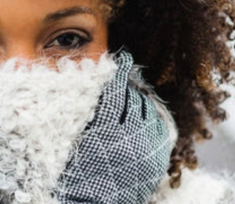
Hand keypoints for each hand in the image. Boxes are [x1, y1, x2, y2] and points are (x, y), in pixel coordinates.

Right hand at [56, 51, 172, 203]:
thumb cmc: (77, 176)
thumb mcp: (75, 140)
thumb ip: (87, 113)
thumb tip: (99, 85)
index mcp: (107, 133)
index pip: (115, 92)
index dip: (118, 72)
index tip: (121, 58)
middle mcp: (131, 140)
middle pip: (134, 99)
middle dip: (127, 87)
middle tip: (121, 80)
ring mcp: (148, 151)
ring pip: (148, 112)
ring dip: (139, 101)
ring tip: (130, 99)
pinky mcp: (158, 161)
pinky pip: (159, 129)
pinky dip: (151, 118)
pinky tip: (142, 116)